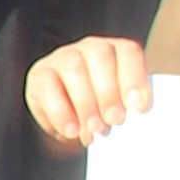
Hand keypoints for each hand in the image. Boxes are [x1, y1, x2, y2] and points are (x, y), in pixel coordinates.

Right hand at [27, 35, 154, 153]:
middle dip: (108, 92)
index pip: (128, 52)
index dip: (135, 78)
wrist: (72, 119)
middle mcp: (90, 47)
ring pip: (73, 68)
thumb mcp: (121, 109)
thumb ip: (128, 109)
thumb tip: (126, 121)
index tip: (140, 107)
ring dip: (85, 103)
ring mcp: (63, 57)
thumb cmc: (104, 113)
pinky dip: (60, 112)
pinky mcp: (40, 74)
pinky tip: (71, 131)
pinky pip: (47, 87)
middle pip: (100, 56)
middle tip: (114, 121)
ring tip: (93, 130)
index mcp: (118, 50)